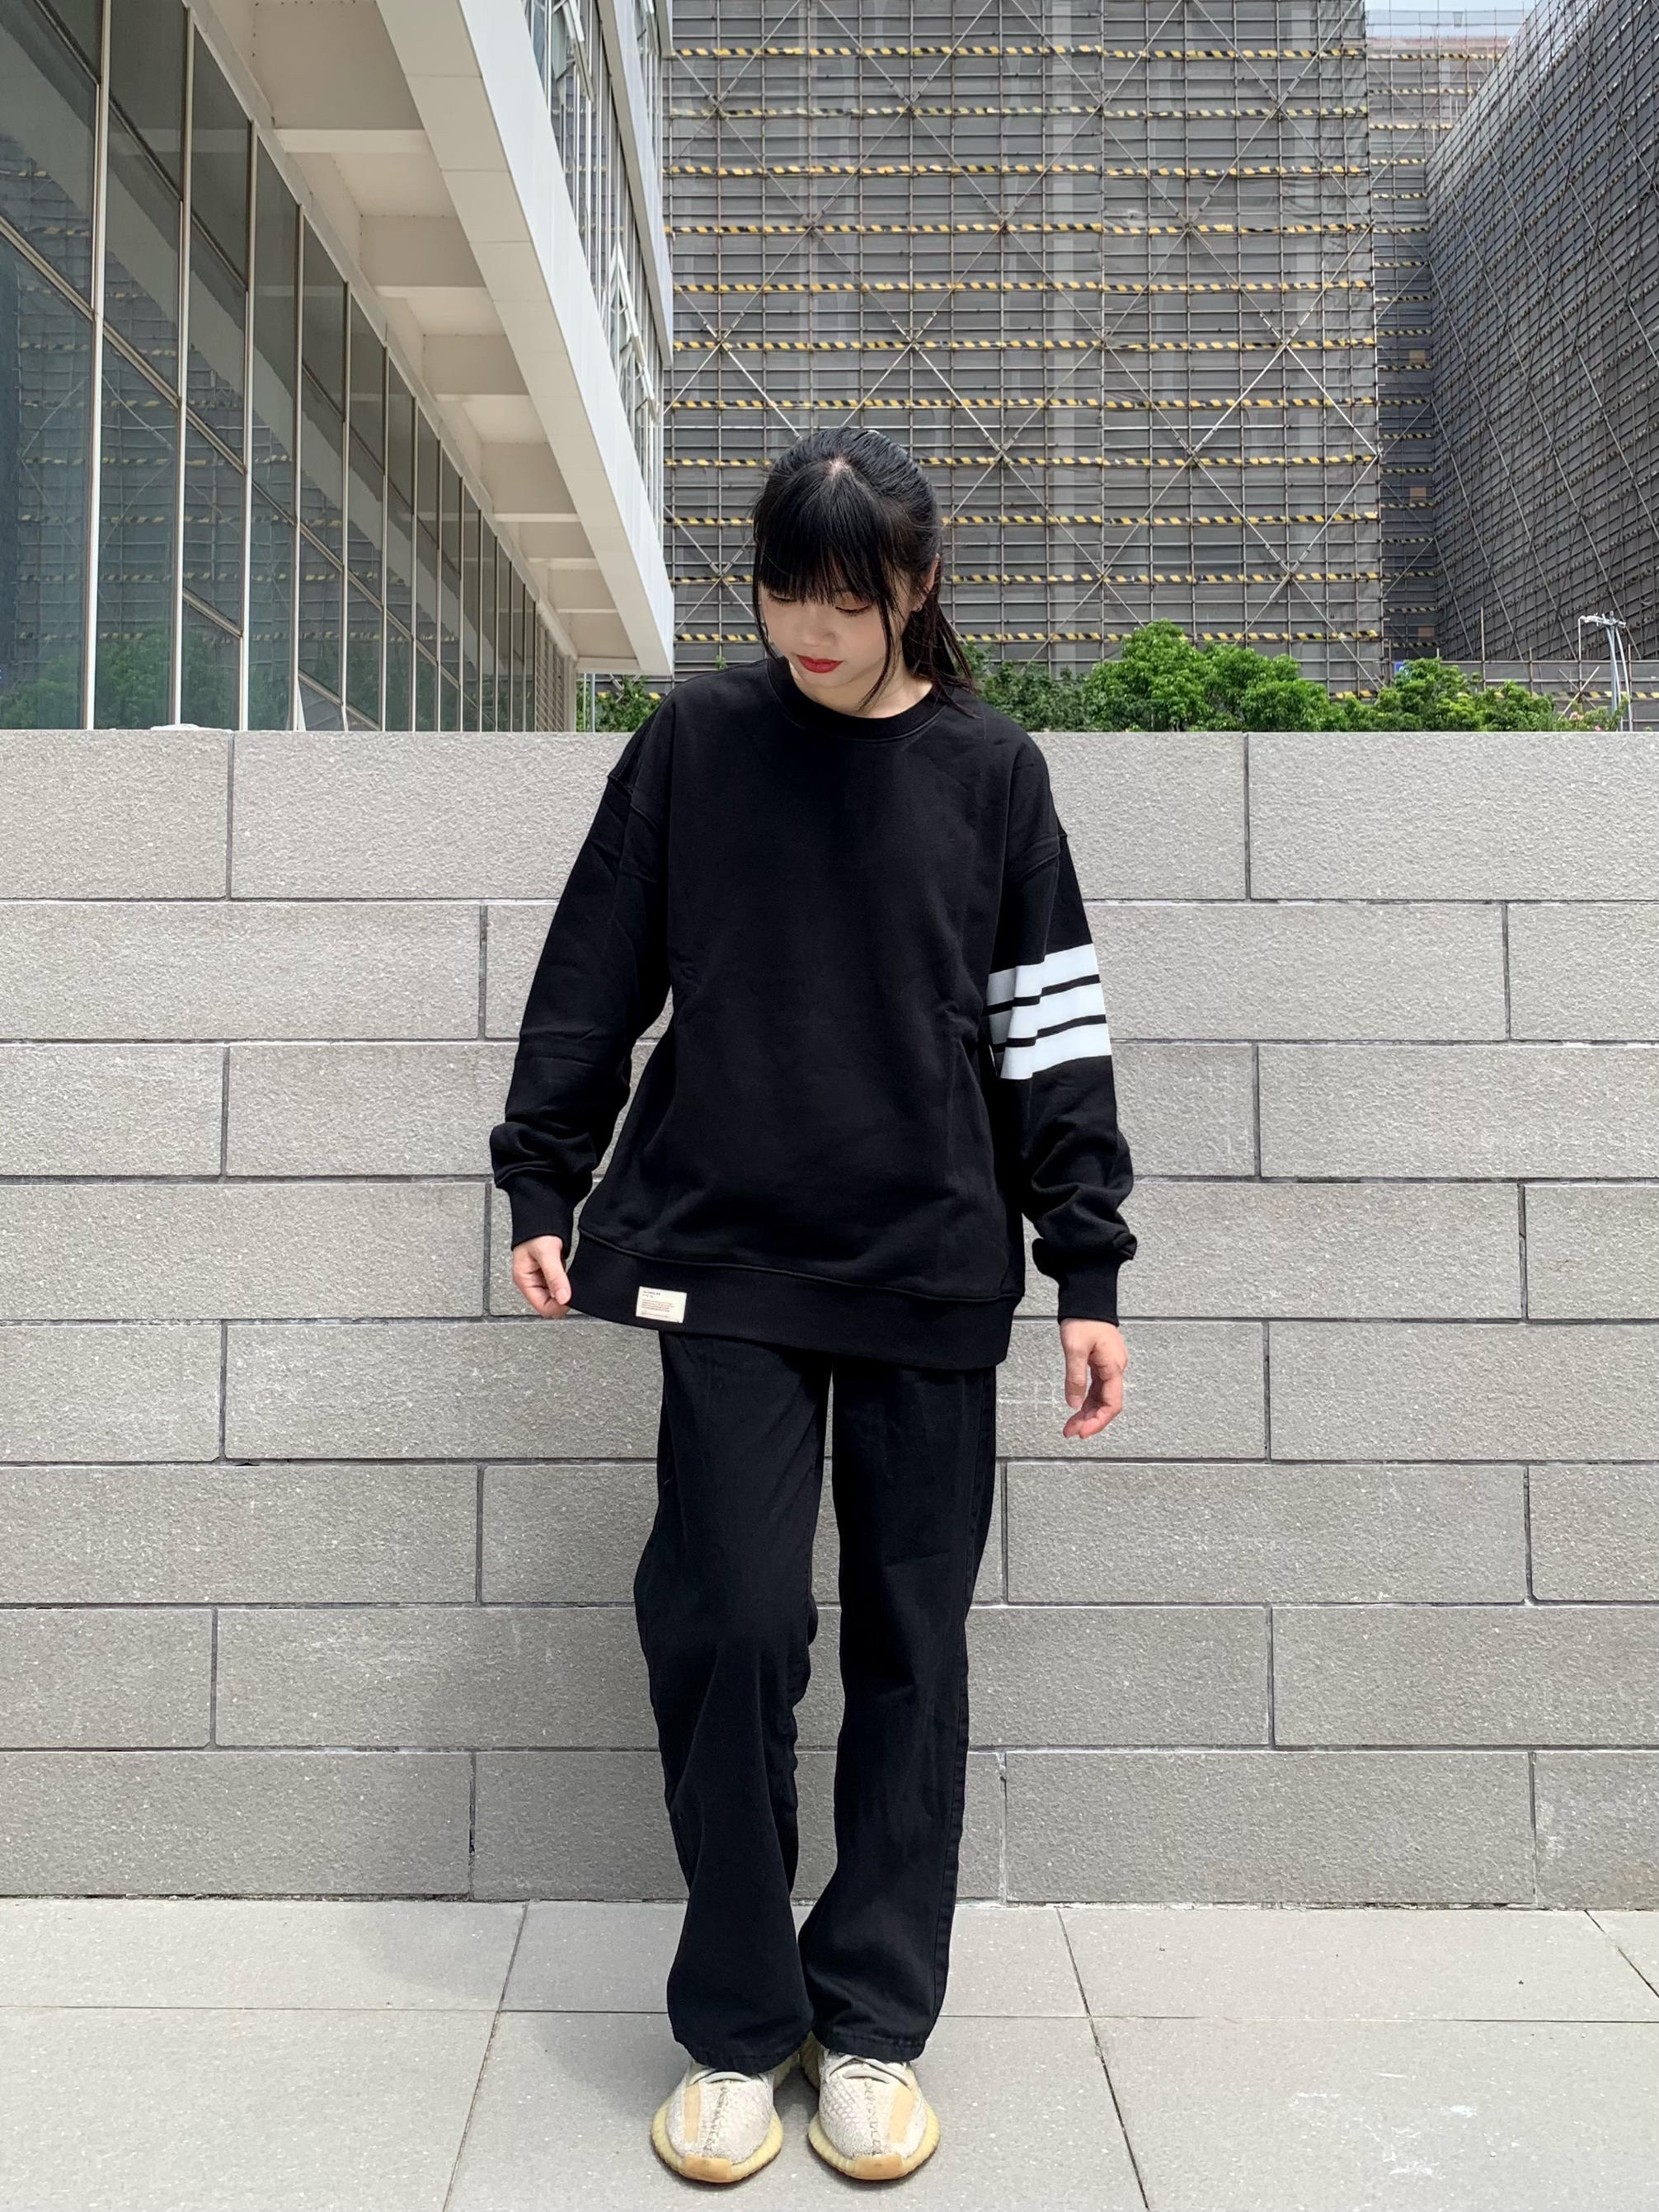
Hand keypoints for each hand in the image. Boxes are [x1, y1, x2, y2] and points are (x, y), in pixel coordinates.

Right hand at [512, 1233, 572, 1316]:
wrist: (541, 1213)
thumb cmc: (538, 1230)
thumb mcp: (547, 1253)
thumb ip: (555, 1276)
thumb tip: (563, 1298)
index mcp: (523, 1279)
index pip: (542, 1307)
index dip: (559, 1306)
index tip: (571, 1296)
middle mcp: (530, 1281)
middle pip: (548, 1304)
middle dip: (561, 1299)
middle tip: (572, 1286)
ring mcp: (538, 1277)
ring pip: (554, 1296)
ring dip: (564, 1291)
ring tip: (569, 1277)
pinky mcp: (547, 1272)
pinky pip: (557, 1285)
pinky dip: (565, 1283)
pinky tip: (568, 1274)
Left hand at [1058, 1318, 1126, 1438]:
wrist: (1087, 1299)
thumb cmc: (1084, 1319)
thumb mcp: (1075, 1349)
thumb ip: (1075, 1378)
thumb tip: (1074, 1403)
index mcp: (1114, 1366)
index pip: (1111, 1404)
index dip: (1098, 1422)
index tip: (1083, 1432)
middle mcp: (1116, 1368)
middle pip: (1106, 1404)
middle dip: (1090, 1420)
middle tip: (1071, 1431)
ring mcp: (1110, 1365)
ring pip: (1101, 1397)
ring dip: (1087, 1412)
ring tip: (1071, 1424)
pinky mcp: (1103, 1362)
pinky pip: (1098, 1387)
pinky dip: (1087, 1399)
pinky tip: (1078, 1407)